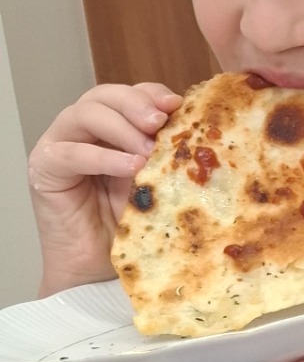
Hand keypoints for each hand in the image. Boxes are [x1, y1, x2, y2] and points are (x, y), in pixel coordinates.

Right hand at [28, 82, 181, 290]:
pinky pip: (72, 153)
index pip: (128, 94)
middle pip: (104, 96)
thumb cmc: (128, 226)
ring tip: (148, 151)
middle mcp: (82, 130)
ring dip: (121, 128)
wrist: (97, 268)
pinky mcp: (45, 168)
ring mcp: (60, 145)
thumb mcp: (155, 182)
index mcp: (111, 127)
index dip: (151, 94)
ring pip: (85, 114)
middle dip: (135, 104)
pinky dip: (104, 157)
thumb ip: (165, 155)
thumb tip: (199, 132)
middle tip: (160, 122)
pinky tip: (130, 167)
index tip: (178, 104)